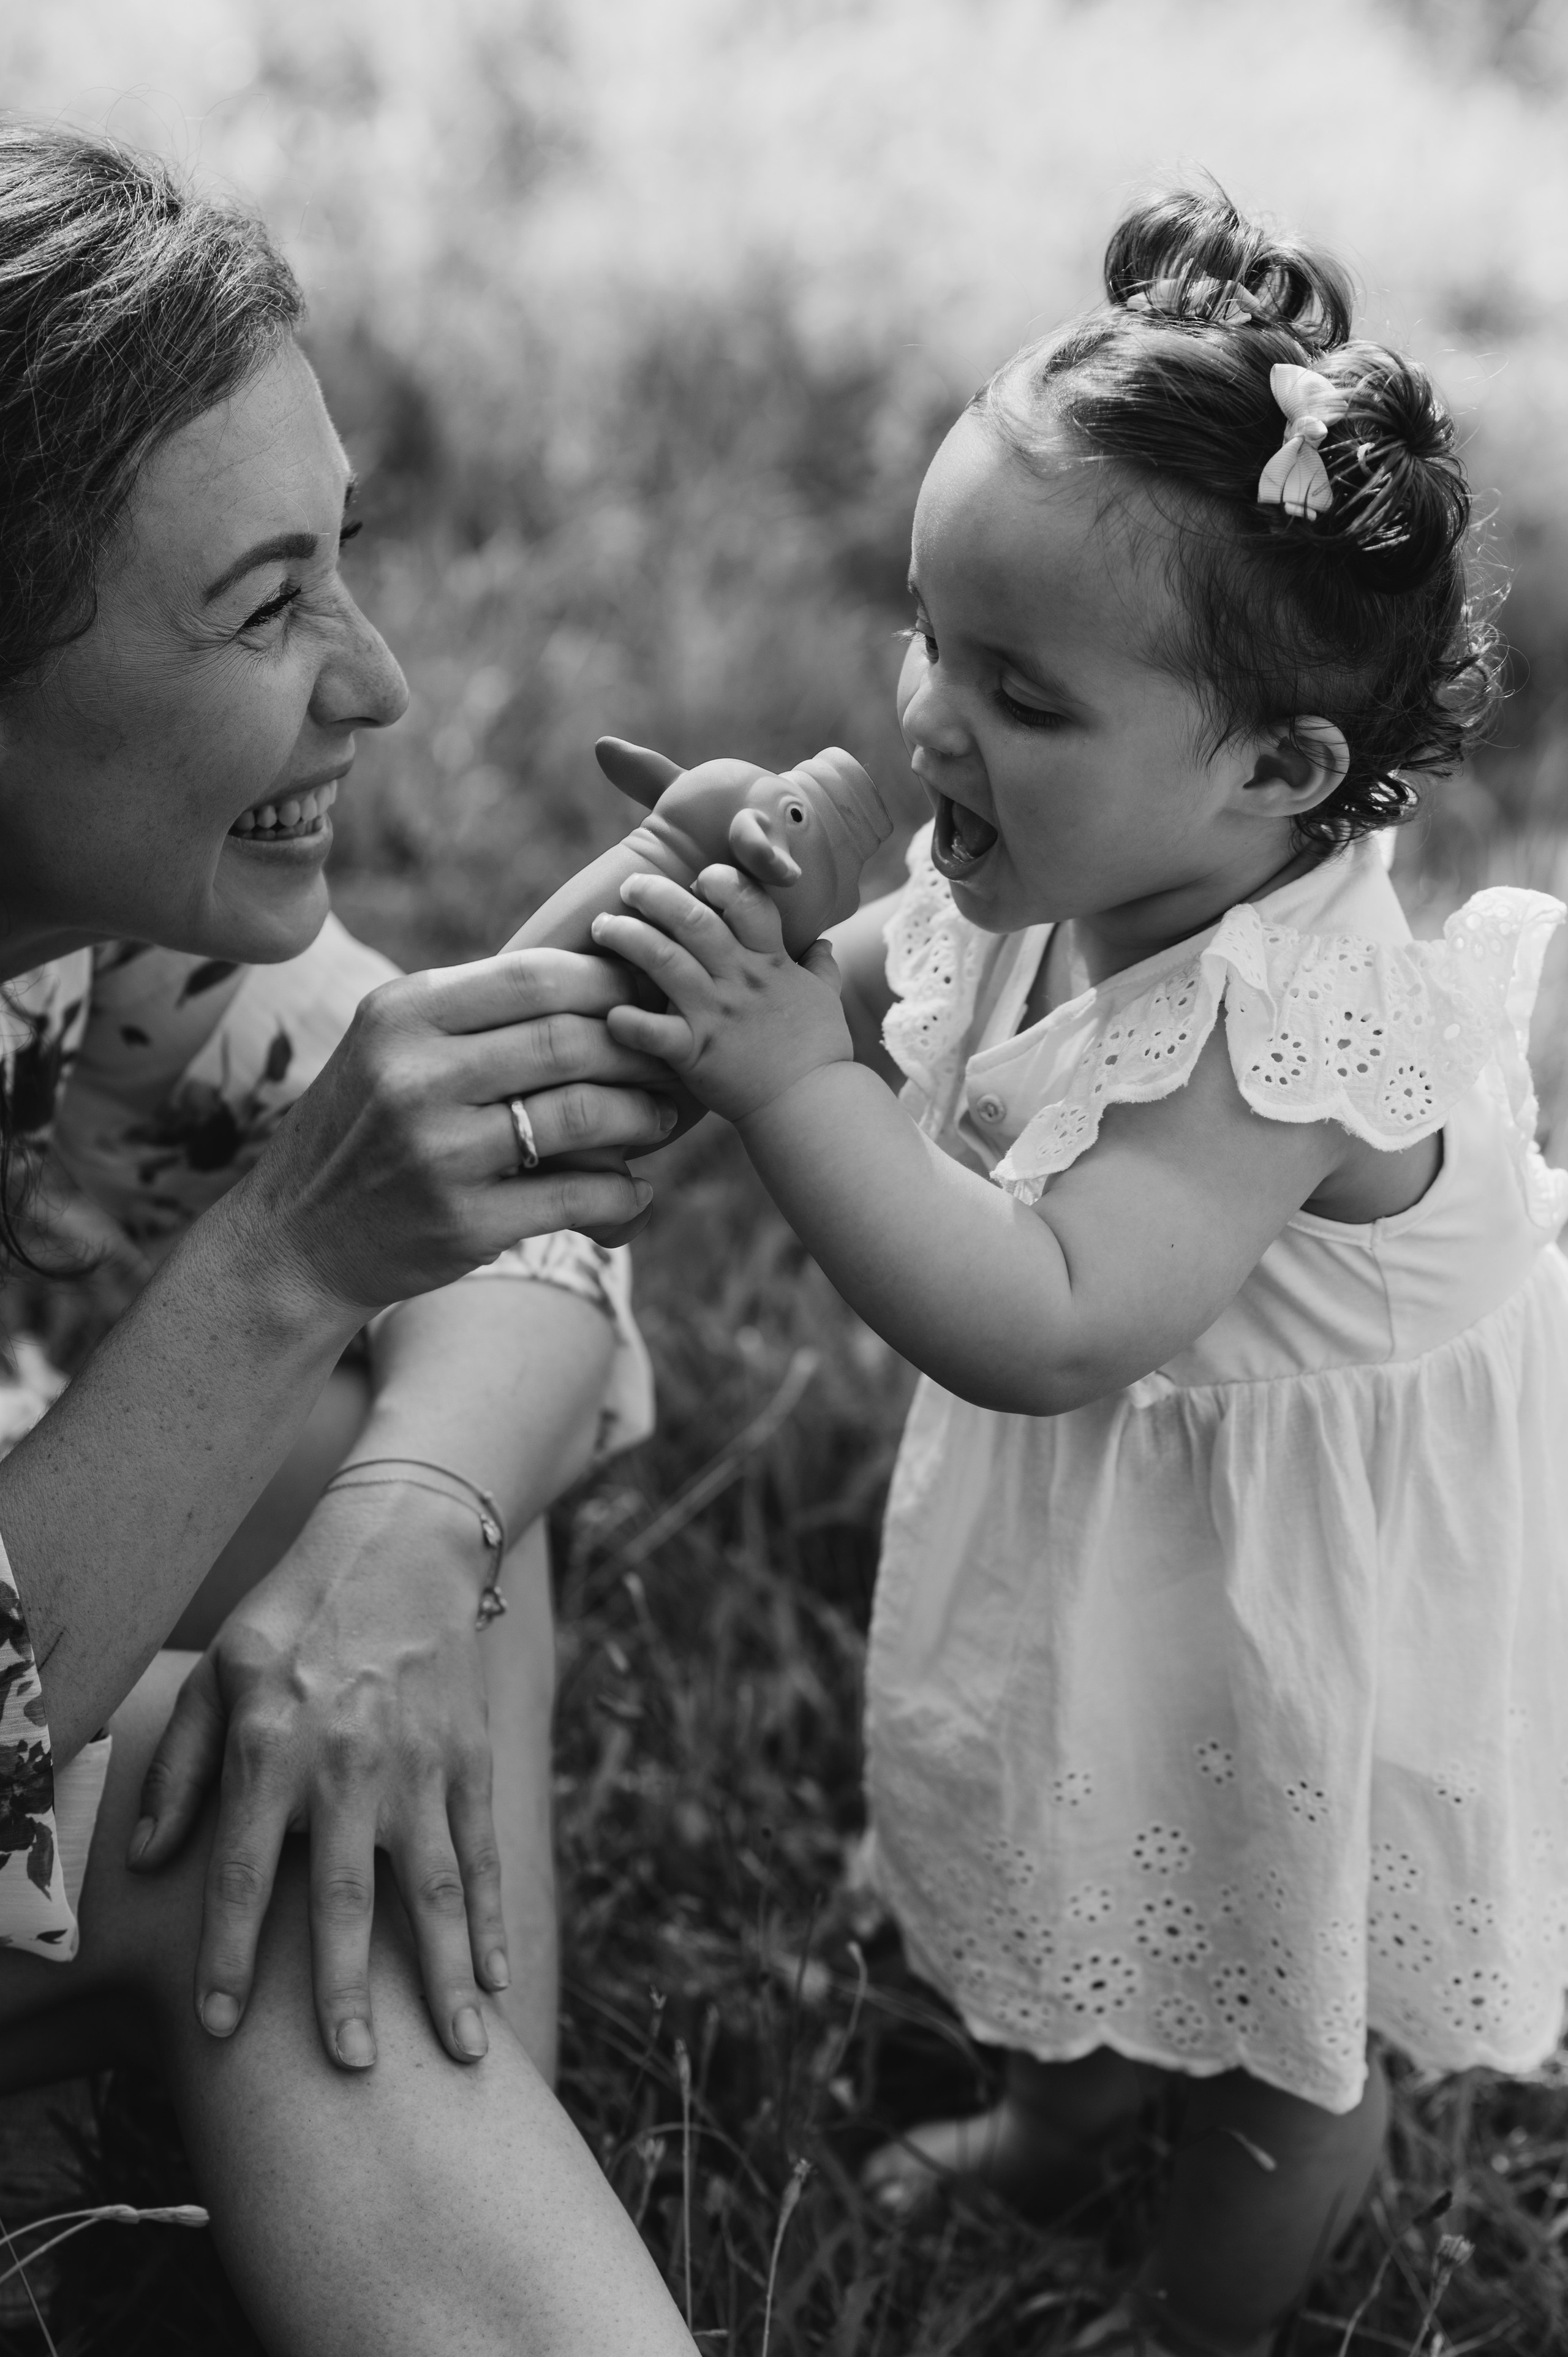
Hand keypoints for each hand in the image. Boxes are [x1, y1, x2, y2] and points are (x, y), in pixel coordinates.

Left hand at [128, 1482, 507, 2069]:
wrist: (403, 1543)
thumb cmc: (295, 1612)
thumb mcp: (218, 1672)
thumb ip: (180, 1768)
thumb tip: (147, 1861)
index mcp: (274, 1744)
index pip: (246, 1871)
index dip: (231, 1953)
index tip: (219, 2029)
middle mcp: (349, 1760)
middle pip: (347, 1895)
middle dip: (348, 1989)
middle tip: (352, 2068)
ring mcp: (420, 1762)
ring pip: (432, 1886)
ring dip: (445, 1974)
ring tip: (459, 2052)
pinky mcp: (470, 1757)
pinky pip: (479, 1851)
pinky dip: (489, 1918)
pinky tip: (494, 1978)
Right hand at [241, 947, 673, 1315]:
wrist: (295, 1239)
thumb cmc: (363, 1128)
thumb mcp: (390, 1046)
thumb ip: (473, 1013)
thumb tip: (597, 979)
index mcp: (401, 1015)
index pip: (534, 976)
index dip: (608, 982)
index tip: (644, 997)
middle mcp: (415, 1076)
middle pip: (567, 1040)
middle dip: (638, 1049)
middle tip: (670, 1061)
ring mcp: (438, 1153)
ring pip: (581, 1114)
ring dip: (640, 1116)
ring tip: (659, 1119)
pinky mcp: (463, 1223)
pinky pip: (575, 1196)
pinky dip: (621, 1193)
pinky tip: (635, 1189)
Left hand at [591, 865, 853, 1125]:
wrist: (811, 1107)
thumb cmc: (818, 1052)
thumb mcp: (825, 1000)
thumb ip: (821, 967)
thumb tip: (823, 943)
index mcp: (770, 961)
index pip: (745, 900)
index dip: (718, 879)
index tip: (697, 879)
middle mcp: (739, 979)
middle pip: (692, 919)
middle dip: (655, 895)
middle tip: (630, 887)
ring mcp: (714, 1014)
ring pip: (663, 960)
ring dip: (627, 937)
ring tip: (602, 927)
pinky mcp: (695, 1053)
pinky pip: (652, 1031)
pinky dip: (626, 1020)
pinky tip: (609, 1013)